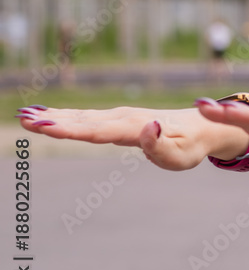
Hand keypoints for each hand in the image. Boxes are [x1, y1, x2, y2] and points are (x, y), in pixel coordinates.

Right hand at [16, 105, 235, 170]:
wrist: (202, 127)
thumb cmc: (191, 146)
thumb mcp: (181, 154)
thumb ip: (160, 146)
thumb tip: (147, 128)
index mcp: (135, 128)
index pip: (98, 132)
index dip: (71, 129)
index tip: (46, 126)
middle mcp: (124, 118)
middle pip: (84, 121)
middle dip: (54, 121)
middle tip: (23, 118)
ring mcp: (120, 116)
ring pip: (82, 116)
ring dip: (54, 116)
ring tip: (26, 115)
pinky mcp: (118, 119)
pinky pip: (87, 117)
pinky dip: (65, 115)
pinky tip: (47, 115)